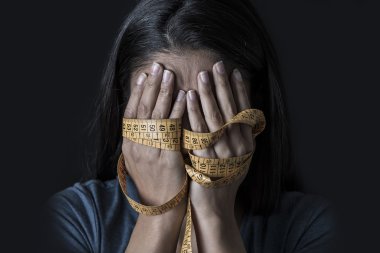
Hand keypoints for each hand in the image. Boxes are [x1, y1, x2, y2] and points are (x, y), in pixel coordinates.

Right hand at [122, 62, 186, 205]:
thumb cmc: (154, 180)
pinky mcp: (167, 158)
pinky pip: (173, 129)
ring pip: (157, 115)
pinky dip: (178, 111)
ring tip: (170, 74)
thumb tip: (147, 115)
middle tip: (158, 66)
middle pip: (143, 109)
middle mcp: (136, 145)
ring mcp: (150, 151)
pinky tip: (184, 96)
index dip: (138, 91)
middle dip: (151, 86)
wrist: (161, 206)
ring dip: (164, 93)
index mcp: (129, 144)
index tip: (145, 74)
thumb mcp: (140, 158)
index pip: (131, 111)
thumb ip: (142, 137)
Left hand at [186, 61, 254, 217]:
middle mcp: (238, 145)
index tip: (234, 71)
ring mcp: (222, 152)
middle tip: (217, 65)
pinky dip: (195, 112)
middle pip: (230, 109)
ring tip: (202, 75)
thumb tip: (238, 111)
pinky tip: (190, 97)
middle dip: (223, 86)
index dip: (240, 90)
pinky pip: (199, 130)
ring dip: (209, 94)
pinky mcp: (205, 158)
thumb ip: (239, 136)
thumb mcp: (238, 156)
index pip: (244, 110)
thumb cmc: (223, 178)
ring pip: (216, 117)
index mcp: (247, 143)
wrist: (215, 205)